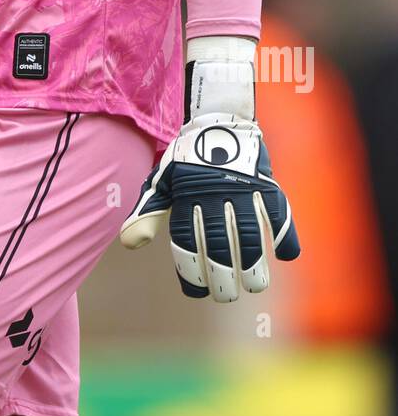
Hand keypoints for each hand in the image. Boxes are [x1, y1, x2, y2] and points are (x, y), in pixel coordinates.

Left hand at [119, 50, 300, 301]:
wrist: (218, 120)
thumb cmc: (188, 160)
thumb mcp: (163, 182)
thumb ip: (146, 212)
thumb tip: (129, 244)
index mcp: (186, 196)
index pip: (186, 242)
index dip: (191, 271)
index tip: (197, 291)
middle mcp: (213, 194)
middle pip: (219, 245)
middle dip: (222, 277)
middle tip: (226, 295)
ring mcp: (242, 189)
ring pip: (250, 235)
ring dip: (253, 266)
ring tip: (253, 286)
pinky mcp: (266, 183)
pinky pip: (279, 213)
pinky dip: (286, 235)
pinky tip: (285, 257)